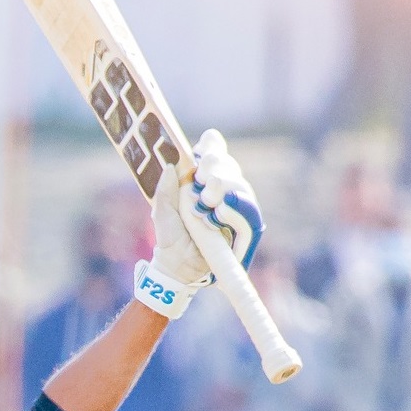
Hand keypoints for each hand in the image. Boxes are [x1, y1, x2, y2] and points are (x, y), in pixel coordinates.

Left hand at [146, 130, 264, 312]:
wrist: (179, 265)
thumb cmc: (171, 235)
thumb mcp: (162, 209)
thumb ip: (165, 187)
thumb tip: (170, 165)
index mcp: (203, 176)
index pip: (214, 146)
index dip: (210, 145)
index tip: (199, 155)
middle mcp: (224, 186)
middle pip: (227, 162)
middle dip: (211, 169)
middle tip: (197, 186)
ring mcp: (238, 205)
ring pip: (238, 184)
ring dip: (219, 191)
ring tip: (204, 207)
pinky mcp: (248, 226)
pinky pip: (247, 210)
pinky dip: (232, 210)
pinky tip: (219, 212)